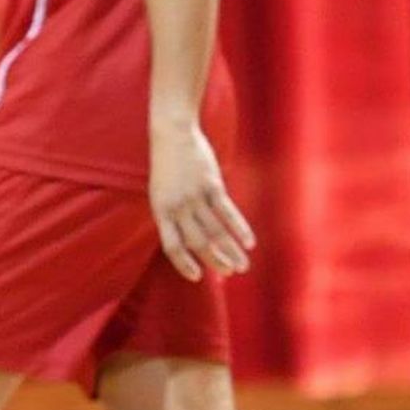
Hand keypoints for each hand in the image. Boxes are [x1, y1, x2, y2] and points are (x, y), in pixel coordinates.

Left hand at [149, 123, 255, 281]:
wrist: (172, 132)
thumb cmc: (168, 164)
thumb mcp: (162, 192)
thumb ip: (173, 214)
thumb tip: (190, 237)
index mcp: (161, 211)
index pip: (173, 246)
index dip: (184, 264)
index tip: (198, 277)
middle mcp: (177, 207)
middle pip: (198, 242)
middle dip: (215, 261)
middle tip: (230, 273)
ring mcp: (195, 196)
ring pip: (215, 231)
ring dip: (231, 250)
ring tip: (244, 265)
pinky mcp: (211, 184)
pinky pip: (227, 212)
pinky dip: (239, 228)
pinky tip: (249, 242)